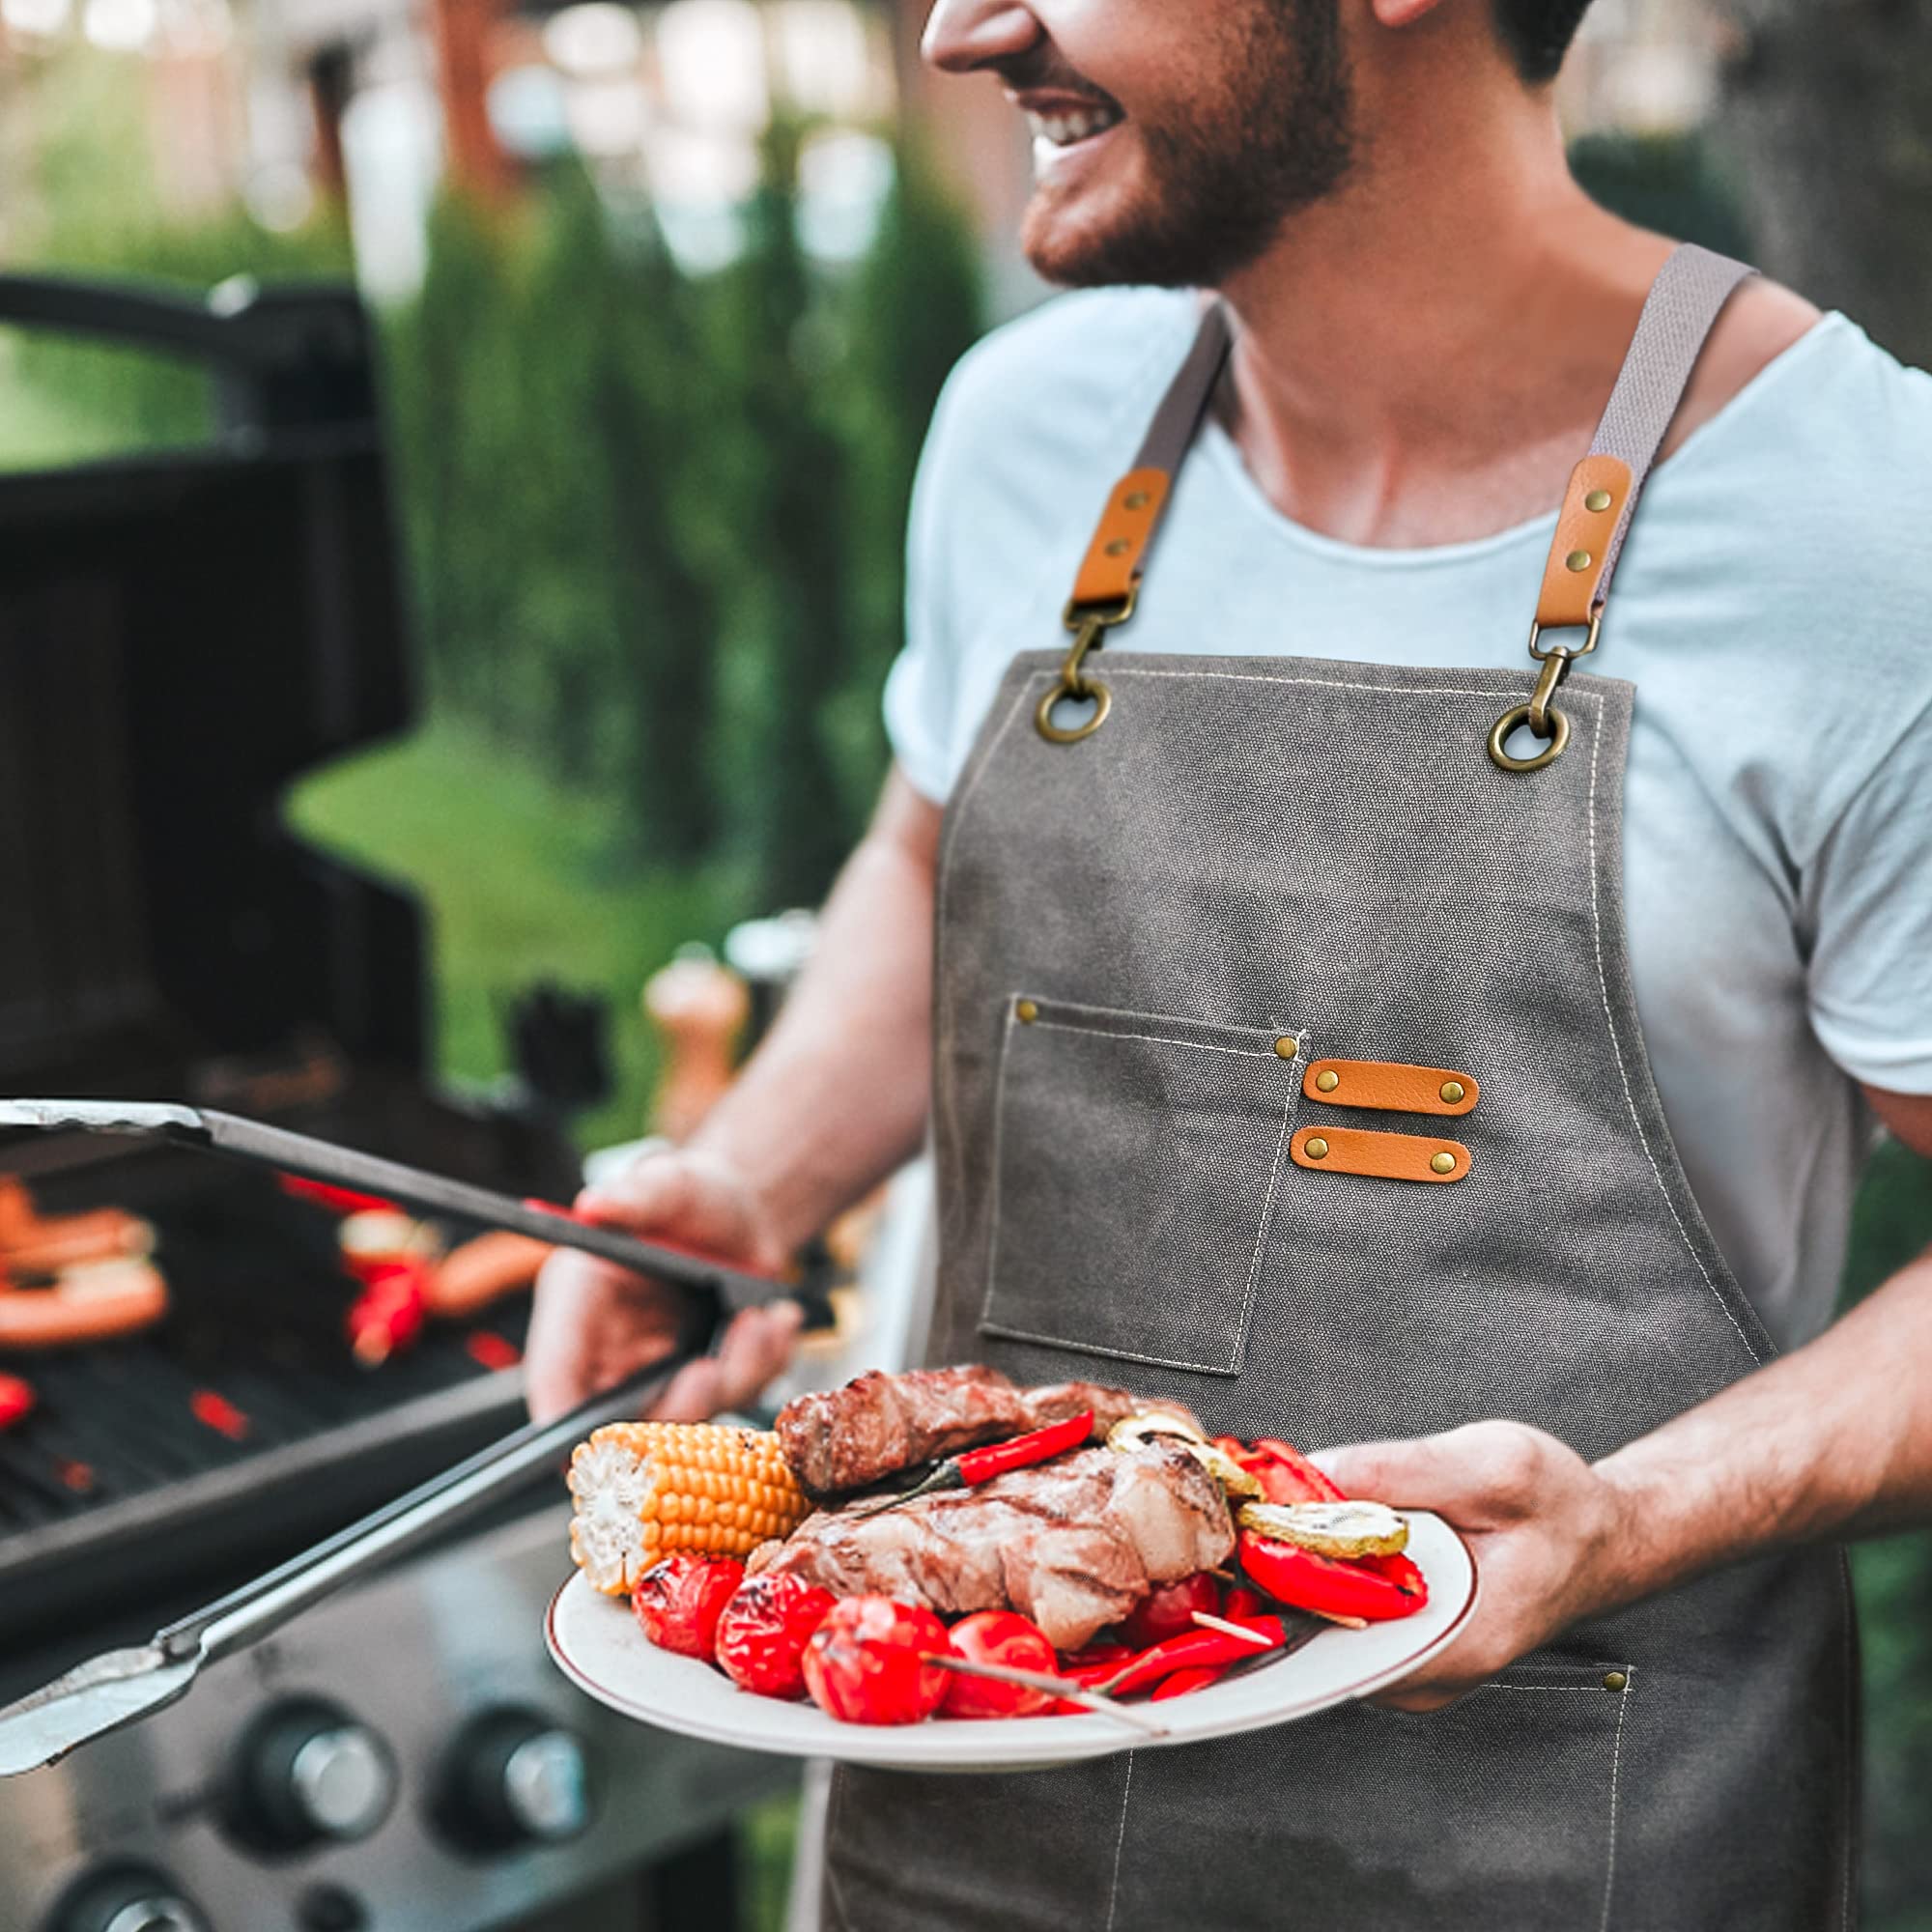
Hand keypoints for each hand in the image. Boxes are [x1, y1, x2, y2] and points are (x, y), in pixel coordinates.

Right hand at [524, 1146, 801, 1423]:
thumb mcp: (667, 1184)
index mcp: (578, 1310)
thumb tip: (595, 1204)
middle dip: (674, 1406)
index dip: (566, 1427)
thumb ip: (635, 1196)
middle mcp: (616, 1353)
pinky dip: (767, 1363)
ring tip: (760, 1318)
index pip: (555, 1386)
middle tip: (709, 1369)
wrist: (743, 1211)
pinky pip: (742, 1396)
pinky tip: (778, 1318)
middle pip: (627, 1424)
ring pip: (694, 1416)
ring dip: (737, 1374)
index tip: (605, 1444)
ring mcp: (665, 1374)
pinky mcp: (713, 1380)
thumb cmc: (687, 1196)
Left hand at [1313, 1421, 1634, 1712]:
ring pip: (1327, 1624)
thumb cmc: (1563, 1509)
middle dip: (1293, 1564)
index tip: (1272, 1528)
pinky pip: (1347, 1616)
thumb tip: (1316, 1474)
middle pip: (1321, 1632)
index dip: (1289, 1579)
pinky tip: (1346, 1535)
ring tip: (1326, 1513)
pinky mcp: (1410, 1649)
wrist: (1600, 1536)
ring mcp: (1418, 1669)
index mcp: (1459, 1644)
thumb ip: (1401, 1470)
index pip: (1336, 1641)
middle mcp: (1432, 1675)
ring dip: (1310, 1566)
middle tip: (1292, 1504)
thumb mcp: (1494, 1464)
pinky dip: (1334, 1572)